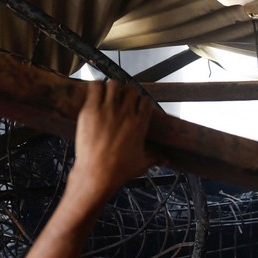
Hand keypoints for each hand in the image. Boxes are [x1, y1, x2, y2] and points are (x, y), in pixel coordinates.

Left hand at [69, 81, 157, 201]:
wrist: (97, 173)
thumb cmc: (119, 170)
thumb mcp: (142, 164)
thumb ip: (155, 157)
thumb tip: (166, 159)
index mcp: (140, 123)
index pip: (145, 100)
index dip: (140, 101)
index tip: (134, 106)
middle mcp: (126, 113)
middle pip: (131, 89)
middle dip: (126, 93)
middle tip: (119, 100)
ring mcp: (108, 109)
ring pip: (113, 84)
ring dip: (111, 88)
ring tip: (107, 96)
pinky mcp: (91, 110)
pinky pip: (95, 87)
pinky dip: (95, 87)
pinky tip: (94, 95)